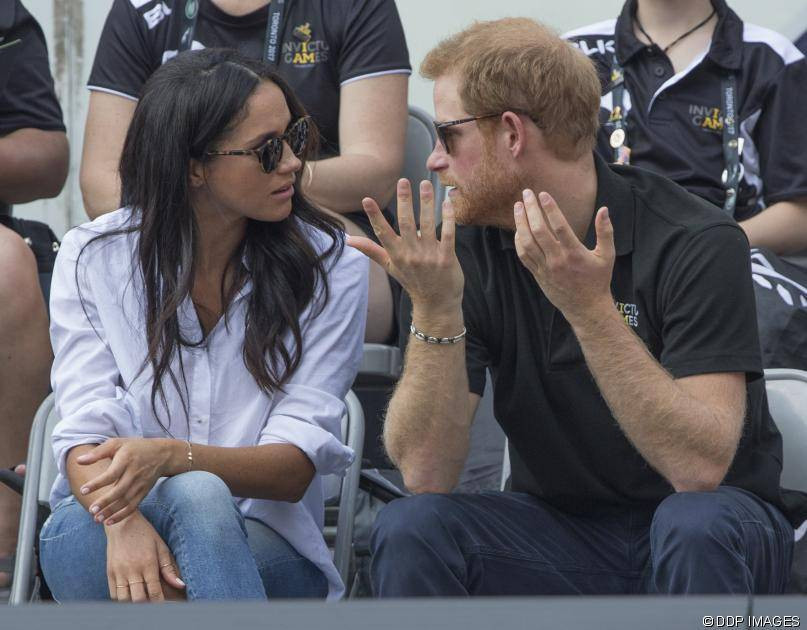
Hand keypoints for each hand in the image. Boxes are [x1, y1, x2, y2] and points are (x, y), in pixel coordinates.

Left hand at [77, 438, 177, 525]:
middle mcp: (134, 473)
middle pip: (119, 490)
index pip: (111, 474)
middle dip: (105, 502)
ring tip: (97, 519)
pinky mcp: (144, 492)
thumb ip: (98, 453)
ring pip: (126, 501)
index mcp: (126, 460)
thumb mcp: (117, 443)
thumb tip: (78, 460)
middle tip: (91, 510)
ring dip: (112, 511)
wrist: (162, 454)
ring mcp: (140, 484)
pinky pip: (133, 506)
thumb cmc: (134, 447)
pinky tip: (109, 522)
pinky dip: (122, 515)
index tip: (83, 490)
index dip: (97, 483)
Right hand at [105, 511, 184, 601]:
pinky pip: (113, 594)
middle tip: (153, 606)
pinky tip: (129, 598)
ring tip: (141, 603)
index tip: (164, 607)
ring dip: (133, 604)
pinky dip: (121, 600)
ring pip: (124, 600)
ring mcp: (119, 572)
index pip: (154, 592)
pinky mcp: (109, 572)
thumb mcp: (161, 548)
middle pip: (138, 599)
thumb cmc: (146, 535)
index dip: (159, 603)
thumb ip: (169, 569)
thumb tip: (181, 585)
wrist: (122, 523)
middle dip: (147, 606)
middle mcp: (132, 569)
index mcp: (148, 563)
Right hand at [347, 179, 463, 314]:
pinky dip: (448, 217)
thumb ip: (371, 250)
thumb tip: (349, 240)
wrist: (436, 303)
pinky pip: (448, 234)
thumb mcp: (390, 266)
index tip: (367, 199)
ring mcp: (430, 257)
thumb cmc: (413, 282)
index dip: (375, 216)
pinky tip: (447, 202)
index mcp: (396, 255)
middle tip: (402, 181)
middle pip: (406, 223)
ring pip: (427, 225)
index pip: (382, 233)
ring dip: (426, 203)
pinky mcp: (447, 258)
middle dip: (404, 201)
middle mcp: (411, 255)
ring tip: (425, 183)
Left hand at [513, 189, 614, 325]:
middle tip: (526, 193)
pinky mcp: (538, 274)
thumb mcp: (607, 255)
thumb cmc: (598, 279)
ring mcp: (545, 268)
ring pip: (527, 242)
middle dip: (531, 210)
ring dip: (520, 223)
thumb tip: (604, 210)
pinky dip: (518, 240)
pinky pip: (523, 255)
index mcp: (575, 253)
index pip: (559, 226)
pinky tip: (518, 228)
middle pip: (538, 231)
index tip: (543, 194)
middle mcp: (558, 260)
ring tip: (518, 206)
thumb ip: (606, 232)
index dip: (550, 208)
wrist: (585, 308)